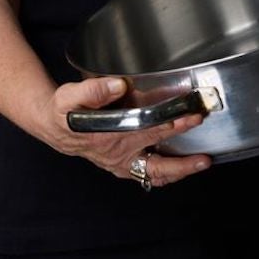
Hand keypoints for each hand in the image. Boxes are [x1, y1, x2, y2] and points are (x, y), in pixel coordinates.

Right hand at [42, 77, 212, 187]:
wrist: (54, 127)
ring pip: (154, 174)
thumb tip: (117, 84)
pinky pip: (148, 173)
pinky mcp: (125, 164)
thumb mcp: (69, 97)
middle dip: (182, 162)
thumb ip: (92, 90)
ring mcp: (123, 162)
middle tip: (204, 159)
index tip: (191, 117)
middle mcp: (119, 154)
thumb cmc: (64, 113)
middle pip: (155, 164)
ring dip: (178, 171)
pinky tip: (185, 165)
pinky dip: (167, 172)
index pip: (146, 132)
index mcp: (109, 137)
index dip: (171, 125)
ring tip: (201, 164)